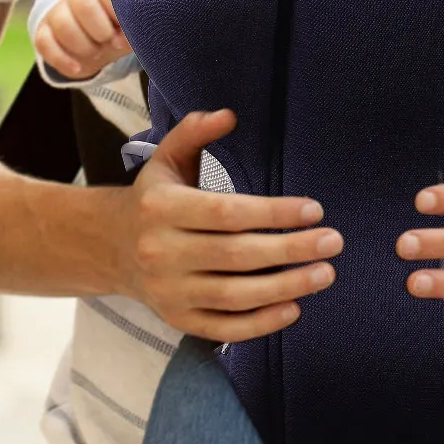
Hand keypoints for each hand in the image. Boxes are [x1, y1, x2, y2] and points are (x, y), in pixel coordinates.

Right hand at [33, 0, 129, 79]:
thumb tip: (127, 40)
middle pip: (84, 4)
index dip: (116, 13)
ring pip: (63, 24)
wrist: (91, 40)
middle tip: (108, 42)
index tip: (123, 34)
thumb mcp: (126, 29)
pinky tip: (78, 67)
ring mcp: (58, 13)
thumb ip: (133, 31)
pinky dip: (62, 59)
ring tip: (97, 53)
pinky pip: (44, 43)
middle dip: (100, 30)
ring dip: (83, 46)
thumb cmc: (113, 29)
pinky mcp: (43, 32)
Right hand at [124, 109, 342, 341]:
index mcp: (161, 208)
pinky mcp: (177, 320)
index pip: (225, 212)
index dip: (272, 212)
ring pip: (234, 296)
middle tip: (332, 242)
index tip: (314, 210)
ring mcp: (168, 292)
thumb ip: (194, 131)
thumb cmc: (154, 197)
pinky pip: (223, 328)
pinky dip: (260, 324)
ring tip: (324, 273)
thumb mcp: (166, 157)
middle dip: (290, 249)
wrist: (111, 247)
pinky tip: (294, 308)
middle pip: (235, 255)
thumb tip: (229, 115)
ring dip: (285, 287)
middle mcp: (161, 252)